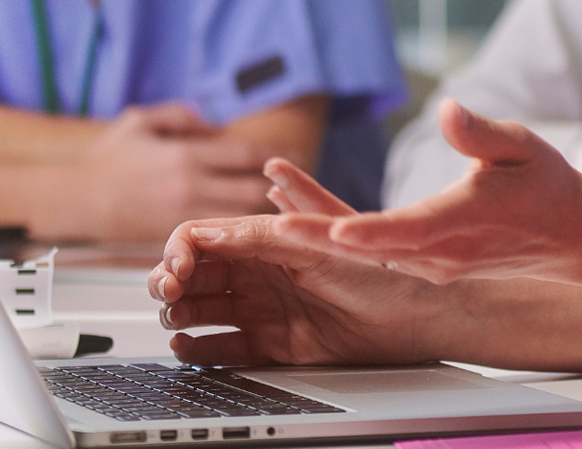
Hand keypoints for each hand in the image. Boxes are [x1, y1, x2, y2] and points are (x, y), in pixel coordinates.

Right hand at [62, 104, 273, 239]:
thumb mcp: (141, 122)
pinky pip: (214, 242)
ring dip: (259, 217)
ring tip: (277, 215)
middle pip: (252, 190)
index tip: (291, 154)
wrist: (75, 199)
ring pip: (239, 219)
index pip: (245, 153)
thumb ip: (180, 117)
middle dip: (276, 190)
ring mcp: (183, 216)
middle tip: (296, 190)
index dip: (273, 154)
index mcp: (186, 154)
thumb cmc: (106, 160)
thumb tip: (210, 122)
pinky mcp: (174, 240)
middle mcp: (190, 187)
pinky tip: (245, 236)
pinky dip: (232, 237)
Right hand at [146, 215, 445, 365]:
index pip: (202, 238)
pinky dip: (199, 349)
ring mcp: (261, 309)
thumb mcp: (314, 243)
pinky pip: (222, 347)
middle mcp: (257, 272)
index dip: (180, 251)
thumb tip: (206, 232)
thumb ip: (260, 235)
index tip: (178, 269)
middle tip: (169, 295)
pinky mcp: (270, 345)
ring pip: (201, 310)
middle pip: (193, 275)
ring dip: (178, 314)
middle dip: (169, 282)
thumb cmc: (375, 270)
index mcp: (264, 239)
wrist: (412, 318)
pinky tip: (187, 348)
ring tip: (176, 320)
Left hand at [268, 99, 581, 284]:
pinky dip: (337, 234)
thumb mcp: (522, 147)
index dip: (368, 233)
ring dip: (317, 230)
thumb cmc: (547, 187)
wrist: (571, 237)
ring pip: (364, 252)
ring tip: (271, 202)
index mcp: (462, 223)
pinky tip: (306, 214)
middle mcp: (441, 254)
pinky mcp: (426, 264)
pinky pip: (373, 252)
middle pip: (369, 248)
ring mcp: (431, 264)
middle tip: (268, 222)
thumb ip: (481, 132)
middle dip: (316, 232)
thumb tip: (447, 110)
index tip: (332, 229)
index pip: (408, 232)